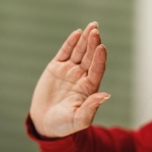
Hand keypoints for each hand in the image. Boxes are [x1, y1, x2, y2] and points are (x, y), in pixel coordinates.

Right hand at [29, 22, 109, 137]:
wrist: (45, 124)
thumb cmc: (64, 125)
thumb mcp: (78, 120)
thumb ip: (91, 108)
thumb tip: (106, 95)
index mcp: (89, 88)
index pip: (97, 69)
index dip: (99, 59)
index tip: (101, 47)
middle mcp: (81, 76)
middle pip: (90, 56)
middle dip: (93, 43)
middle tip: (96, 30)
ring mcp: (69, 71)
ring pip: (79, 51)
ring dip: (85, 39)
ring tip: (92, 26)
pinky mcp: (56, 68)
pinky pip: (65, 52)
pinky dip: (71, 42)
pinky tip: (77, 33)